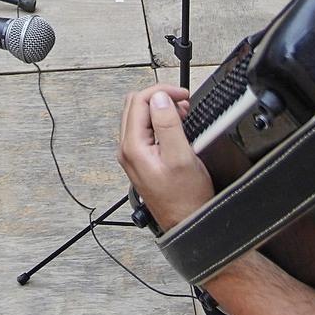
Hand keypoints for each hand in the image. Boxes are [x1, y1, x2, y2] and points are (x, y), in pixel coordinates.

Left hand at [117, 83, 209, 231]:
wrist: (186, 222)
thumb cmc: (185, 198)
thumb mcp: (181, 156)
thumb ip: (168, 124)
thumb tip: (159, 98)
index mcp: (133, 147)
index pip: (139, 101)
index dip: (162, 92)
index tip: (182, 95)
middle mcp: (128, 150)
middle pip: (136, 106)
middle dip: (160, 98)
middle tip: (183, 102)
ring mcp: (134, 156)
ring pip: (140, 117)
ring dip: (161, 109)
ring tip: (183, 114)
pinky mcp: (142, 160)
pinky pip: (146, 131)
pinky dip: (161, 122)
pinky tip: (177, 127)